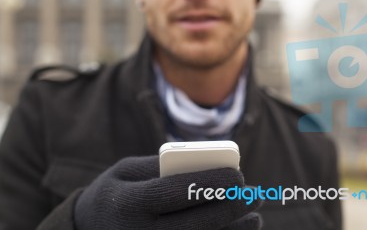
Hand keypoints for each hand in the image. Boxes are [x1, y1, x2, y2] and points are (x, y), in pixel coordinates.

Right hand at [74, 156, 261, 229]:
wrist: (88, 229)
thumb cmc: (113, 192)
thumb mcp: (127, 171)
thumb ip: (163, 166)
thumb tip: (208, 166)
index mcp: (129, 203)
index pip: (175, 192)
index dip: (210, 183)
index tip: (239, 175)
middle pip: (195, 223)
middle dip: (230, 208)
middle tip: (255, 194)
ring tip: (255, 217)